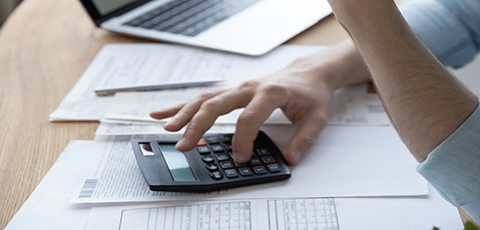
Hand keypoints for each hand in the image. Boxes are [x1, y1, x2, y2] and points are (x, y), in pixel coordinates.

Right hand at [150, 67, 332, 163]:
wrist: (309, 74)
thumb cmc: (311, 93)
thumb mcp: (317, 118)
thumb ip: (304, 139)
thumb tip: (290, 157)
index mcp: (270, 92)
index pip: (248, 117)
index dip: (242, 140)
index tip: (241, 157)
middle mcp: (249, 88)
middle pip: (216, 105)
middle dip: (198, 125)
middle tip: (185, 145)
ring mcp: (238, 89)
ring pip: (205, 100)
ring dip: (184, 114)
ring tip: (167, 130)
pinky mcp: (232, 93)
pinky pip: (204, 99)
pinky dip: (182, 107)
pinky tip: (163, 114)